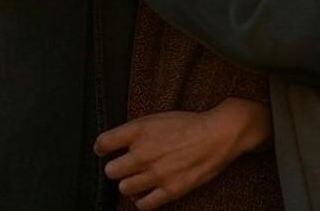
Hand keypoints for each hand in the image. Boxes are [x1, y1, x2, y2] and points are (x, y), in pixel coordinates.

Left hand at [94, 98, 270, 209]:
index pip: (103, 143)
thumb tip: (118, 143)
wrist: (218, 135)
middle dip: (116, 167)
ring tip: (138, 178)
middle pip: (110, 170)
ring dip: (129, 183)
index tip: (103, 151)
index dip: (101, 148)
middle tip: (125, 166)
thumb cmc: (190, 124)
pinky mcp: (170, 190)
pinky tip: (147, 192)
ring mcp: (156, 173)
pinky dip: (142, 200)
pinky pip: (144, 204)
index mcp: (139, 130)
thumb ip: (136, 131)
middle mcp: (143, 152)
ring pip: (124, 188)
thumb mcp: (158, 118)